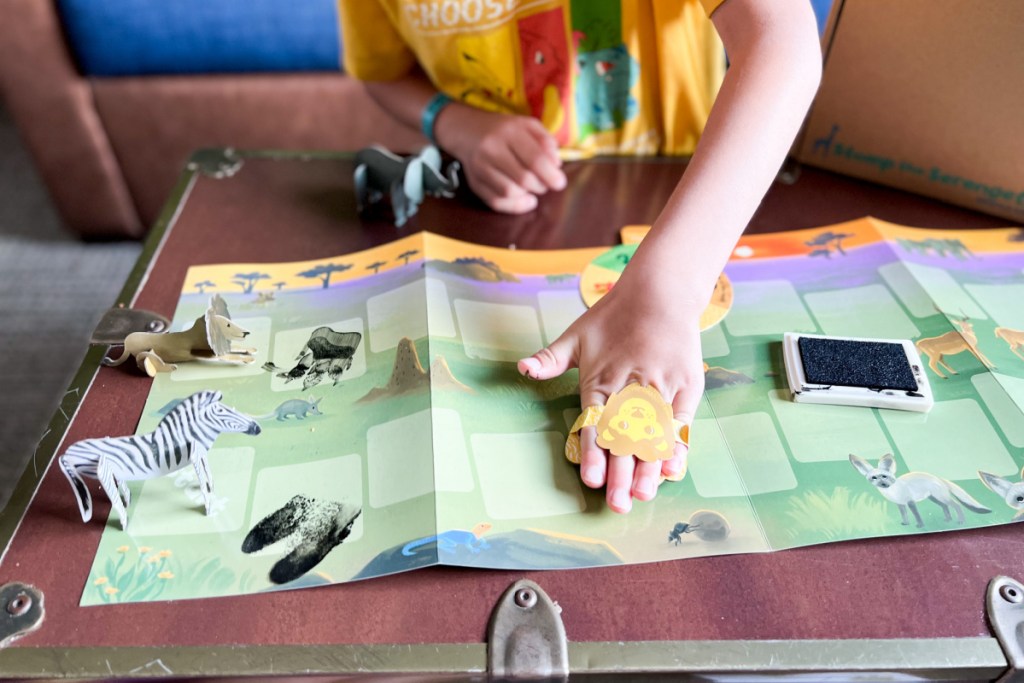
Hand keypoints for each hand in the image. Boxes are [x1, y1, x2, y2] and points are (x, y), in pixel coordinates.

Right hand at [435, 105, 566, 213]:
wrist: (466, 130)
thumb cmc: (504, 129)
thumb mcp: (527, 125)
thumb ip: (546, 141)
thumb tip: (556, 165)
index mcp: (509, 131)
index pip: (534, 159)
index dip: (551, 175)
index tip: (560, 183)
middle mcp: (491, 148)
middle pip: (523, 179)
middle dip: (541, 185)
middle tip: (545, 183)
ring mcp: (480, 167)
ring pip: (509, 192)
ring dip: (527, 194)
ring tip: (533, 187)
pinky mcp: (473, 182)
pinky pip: (496, 202)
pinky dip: (514, 206)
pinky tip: (525, 199)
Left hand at [518, 258, 705, 512]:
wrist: (660, 292)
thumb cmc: (614, 317)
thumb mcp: (576, 335)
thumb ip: (550, 359)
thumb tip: (522, 368)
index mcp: (600, 379)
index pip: (595, 423)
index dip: (593, 453)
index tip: (590, 480)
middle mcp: (630, 386)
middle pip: (624, 437)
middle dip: (621, 473)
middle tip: (617, 505)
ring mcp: (660, 387)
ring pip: (653, 434)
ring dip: (648, 467)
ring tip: (643, 494)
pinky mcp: (686, 385)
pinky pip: (681, 421)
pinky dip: (677, 445)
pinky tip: (673, 469)